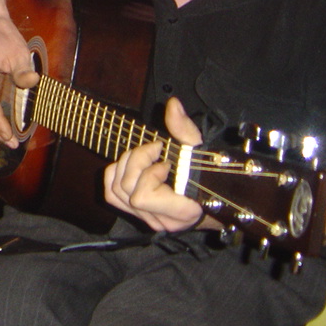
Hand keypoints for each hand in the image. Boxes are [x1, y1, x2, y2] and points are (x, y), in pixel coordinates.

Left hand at [103, 97, 205, 232]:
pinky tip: (134, 165)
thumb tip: (173, 105)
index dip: (149, 173)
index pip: (142, 197)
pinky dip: (117, 174)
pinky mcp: (137, 214)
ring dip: (128, 165)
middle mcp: (160, 221)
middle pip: (126, 189)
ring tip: (147, 156)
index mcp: (180, 212)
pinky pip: (112, 194)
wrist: (214, 198)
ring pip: (115, 191)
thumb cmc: (208, 174)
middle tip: (155, 150)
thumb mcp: (199, 149)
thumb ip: (184, 129)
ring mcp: (147, 220)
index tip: (166, 160)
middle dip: (137, 161)